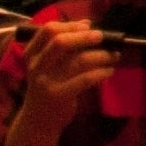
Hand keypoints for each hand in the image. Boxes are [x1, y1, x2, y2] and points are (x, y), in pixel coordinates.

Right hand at [2, 26, 120, 145]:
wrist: (38, 120)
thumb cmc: (48, 87)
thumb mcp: (46, 65)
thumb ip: (61, 48)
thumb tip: (87, 25)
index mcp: (32, 54)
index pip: (48, 30)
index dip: (70, 24)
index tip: (87, 25)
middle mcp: (36, 66)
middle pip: (60, 42)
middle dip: (85, 36)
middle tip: (102, 37)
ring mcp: (47, 81)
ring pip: (78, 60)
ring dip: (102, 55)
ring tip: (114, 55)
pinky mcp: (59, 96)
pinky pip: (86, 79)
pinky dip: (102, 72)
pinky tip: (109, 71)